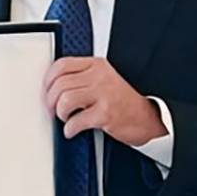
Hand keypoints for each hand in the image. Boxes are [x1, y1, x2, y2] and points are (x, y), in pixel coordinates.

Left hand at [43, 58, 165, 146]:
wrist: (150, 118)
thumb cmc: (125, 101)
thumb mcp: (104, 80)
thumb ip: (83, 77)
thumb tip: (53, 86)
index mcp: (97, 65)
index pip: (62, 65)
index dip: (48, 79)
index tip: (46, 90)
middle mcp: (99, 77)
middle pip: (60, 84)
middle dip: (51, 100)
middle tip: (52, 109)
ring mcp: (103, 94)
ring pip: (65, 100)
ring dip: (60, 113)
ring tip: (65, 118)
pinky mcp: (105, 114)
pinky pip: (76, 121)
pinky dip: (70, 129)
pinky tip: (72, 130)